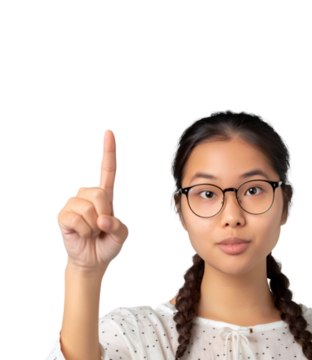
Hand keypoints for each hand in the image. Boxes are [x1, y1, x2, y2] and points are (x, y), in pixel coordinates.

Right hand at [58, 128, 128, 272]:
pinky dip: (83, 230)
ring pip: (87, 207)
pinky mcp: (63, 215)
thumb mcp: (121, 235)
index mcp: (105, 195)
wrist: (94, 261)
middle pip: (99, 193)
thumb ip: (117, 226)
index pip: (107, 170)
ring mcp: (73, 204)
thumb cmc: (108, 244)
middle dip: (105, 212)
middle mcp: (88, 195)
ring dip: (94, 225)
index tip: (108, 131)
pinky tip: (82, 234)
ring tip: (92, 231)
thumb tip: (102, 220)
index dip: (108, 151)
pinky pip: (76, 218)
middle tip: (102, 226)